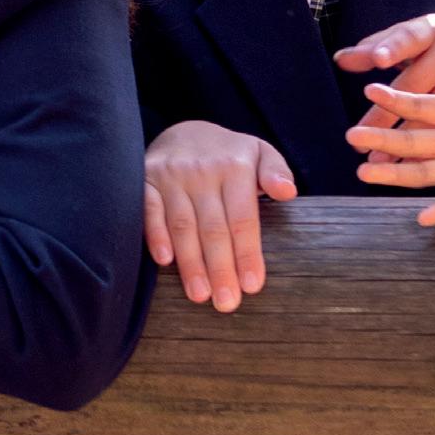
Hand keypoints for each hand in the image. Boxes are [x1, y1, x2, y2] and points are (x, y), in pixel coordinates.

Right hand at [143, 122, 296, 309]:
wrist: (184, 131)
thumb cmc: (228, 154)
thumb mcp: (259, 152)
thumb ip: (276, 171)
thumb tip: (288, 192)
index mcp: (235, 166)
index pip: (243, 218)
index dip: (247, 253)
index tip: (252, 286)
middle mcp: (202, 170)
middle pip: (213, 227)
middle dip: (220, 268)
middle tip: (227, 303)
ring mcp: (172, 175)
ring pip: (183, 225)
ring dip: (190, 262)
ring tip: (200, 295)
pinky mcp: (146, 180)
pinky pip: (149, 210)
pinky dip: (155, 235)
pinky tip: (164, 261)